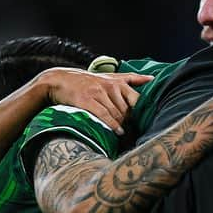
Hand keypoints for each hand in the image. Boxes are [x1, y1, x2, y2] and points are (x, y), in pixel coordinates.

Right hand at [38, 67, 153, 135]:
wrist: (59, 79)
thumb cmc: (88, 81)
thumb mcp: (110, 76)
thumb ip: (132, 78)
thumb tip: (152, 78)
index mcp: (118, 82)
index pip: (137, 99)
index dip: (143, 112)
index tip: (146, 122)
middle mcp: (110, 86)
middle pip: (128, 109)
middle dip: (132, 122)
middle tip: (136, 133)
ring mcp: (98, 93)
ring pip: (117, 113)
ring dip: (123, 126)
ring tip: (128, 136)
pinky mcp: (87, 100)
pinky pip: (104, 115)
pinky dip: (112, 125)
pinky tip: (118, 132)